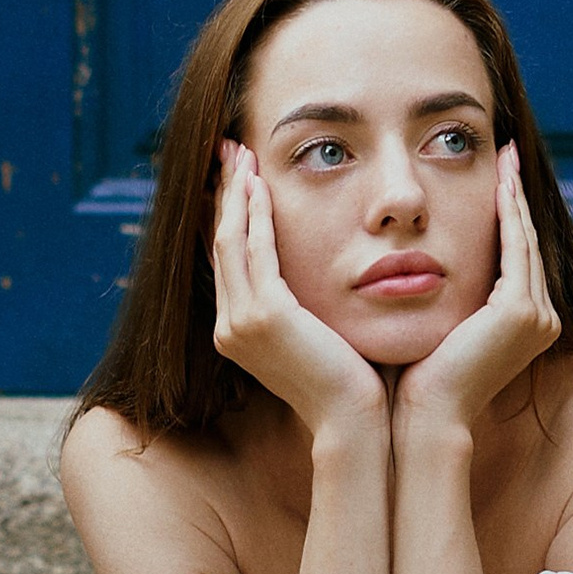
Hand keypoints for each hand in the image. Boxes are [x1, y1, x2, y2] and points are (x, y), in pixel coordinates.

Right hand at [209, 144, 386, 435]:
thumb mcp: (316, 338)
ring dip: (236, 194)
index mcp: (237, 333)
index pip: (227, 261)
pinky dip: (255, 215)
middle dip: (224, 193)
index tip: (235, 178)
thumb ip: (304, 309)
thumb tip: (315, 279)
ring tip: (241, 155)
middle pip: (219, 243)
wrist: (353, 423)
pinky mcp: (265, 316)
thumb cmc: (349, 385)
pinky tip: (261, 184)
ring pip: (230, 241)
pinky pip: (255, 251)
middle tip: (229, 150)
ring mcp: (241, 323)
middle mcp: (229, 327)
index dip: (227, 215)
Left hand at [394, 143, 558, 440]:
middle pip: (526, 242)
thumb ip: (446, 295)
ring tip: (502, 158)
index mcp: (524, 325)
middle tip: (505, 153)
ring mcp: (536, 317)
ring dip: (512, 196)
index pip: (517, 257)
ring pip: (523, 240)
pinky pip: (515, 248)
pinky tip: (497, 184)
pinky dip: (507, 213)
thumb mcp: (438, 324)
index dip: (508, 214)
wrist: (421, 417)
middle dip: (515, 196)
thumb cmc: (416, 380)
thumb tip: (419, 263)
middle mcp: (542, 320)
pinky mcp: (520, 312)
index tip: (495, 176)